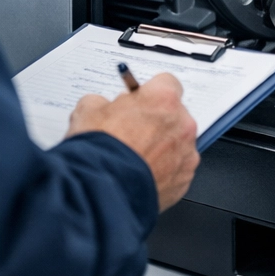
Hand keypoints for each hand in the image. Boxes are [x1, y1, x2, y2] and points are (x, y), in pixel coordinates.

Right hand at [66, 73, 198, 211]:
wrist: (101, 192)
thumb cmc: (99, 151)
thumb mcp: (88, 110)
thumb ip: (104, 102)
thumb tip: (104, 107)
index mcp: (163, 99)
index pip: (167, 83)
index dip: (149, 93)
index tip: (139, 101)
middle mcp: (182, 124)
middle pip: (174, 115)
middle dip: (156, 121)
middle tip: (133, 132)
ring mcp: (186, 154)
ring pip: (177, 144)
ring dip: (162, 147)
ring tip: (135, 158)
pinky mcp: (184, 181)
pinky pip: (177, 169)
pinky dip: (163, 171)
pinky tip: (141, 174)